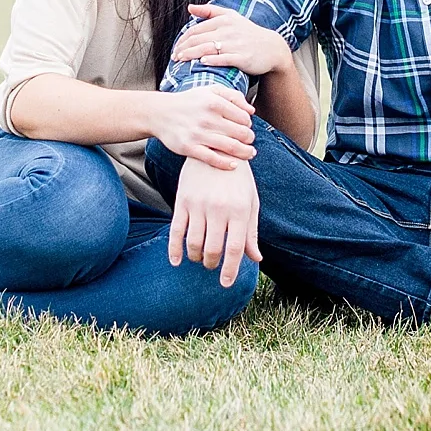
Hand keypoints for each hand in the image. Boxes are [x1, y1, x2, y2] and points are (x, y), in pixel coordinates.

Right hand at [150, 88, 257, 172]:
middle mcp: (207, 118)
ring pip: (231, 147)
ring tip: (249, 153)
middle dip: (249, 139)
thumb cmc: (189, 102)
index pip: (244, 118)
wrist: (160, 113)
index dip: (248, 124)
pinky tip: (234, 165)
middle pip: (241, 133)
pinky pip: (213, 159)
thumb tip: (251, 111)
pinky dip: (227, 164)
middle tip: (249, 142)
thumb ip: (233, 95)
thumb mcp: (210, 90)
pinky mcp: (189, 148)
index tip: (246, 127)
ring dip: (245, 153)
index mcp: (214, 102)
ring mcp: (198, 134)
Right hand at [166, 157, 262, 287]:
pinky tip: (177, 261)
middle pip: (213, 249)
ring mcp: (199, 204)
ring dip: (196, 257)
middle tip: (212, 266)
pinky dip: (175, 250)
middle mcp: (219, 208)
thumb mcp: (250, 202)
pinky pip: (176, 231)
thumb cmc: (238, 179)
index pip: (235, 248)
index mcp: (239, 210)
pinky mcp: (182, 200)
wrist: (217, 147)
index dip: (231, 270)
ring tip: (200, 259)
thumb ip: (251, 231)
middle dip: (212, 264)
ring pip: (194, 243)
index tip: (226, 284)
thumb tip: (256, 259)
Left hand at [173, 5, 292, 76]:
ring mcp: (236, 44)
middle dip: (183, 48)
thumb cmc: (248, 33)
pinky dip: (212, 60)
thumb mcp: (231, 16)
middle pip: (199, 39)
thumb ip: (209, 11)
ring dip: (192, 54)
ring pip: (208, 48)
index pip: (196, 29)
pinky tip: (202, 62)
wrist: (272, 48)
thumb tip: (189, 7)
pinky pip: (224, 58)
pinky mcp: (243, 57)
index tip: (176, 48)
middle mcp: (228, 31)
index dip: (182, 39)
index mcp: (223, 20)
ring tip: (181, 60)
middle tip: (174, 57)